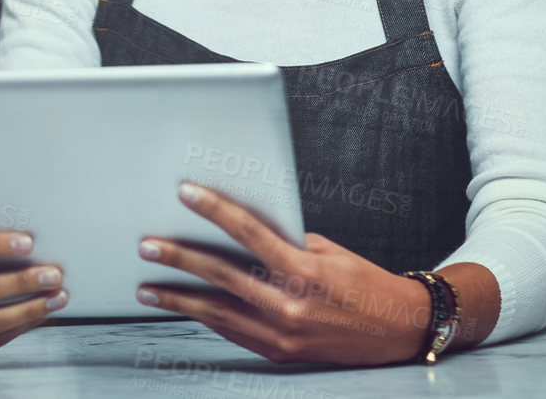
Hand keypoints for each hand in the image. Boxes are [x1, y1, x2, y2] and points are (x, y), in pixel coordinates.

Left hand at [135, 181, 429, 364]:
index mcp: (304, 271)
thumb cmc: (364, 281)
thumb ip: (283, 240)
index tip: (186, 193)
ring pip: (218, 312)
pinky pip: (233, 331)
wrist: (398, 329)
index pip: (249, 233)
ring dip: (179, 299)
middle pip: (222, 276)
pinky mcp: (280, 352)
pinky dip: (206, 317)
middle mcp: (291, 305)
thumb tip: (238, 225)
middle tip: (147, 246)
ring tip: (147, 288)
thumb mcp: (327, 250)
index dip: (215, 210)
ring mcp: (283, 334)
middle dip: (180, 260)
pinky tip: (184, 305)